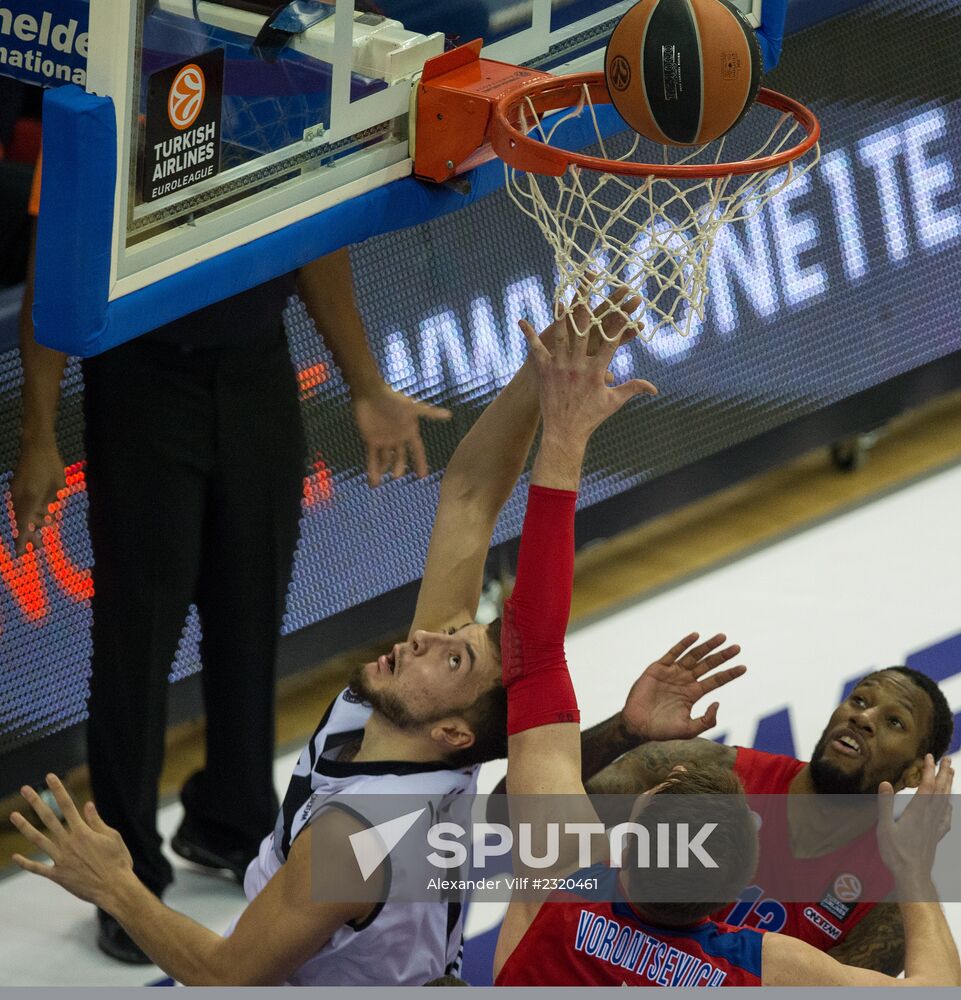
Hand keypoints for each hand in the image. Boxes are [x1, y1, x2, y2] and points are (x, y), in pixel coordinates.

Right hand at [9, 441, 65, 554]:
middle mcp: (20, 498)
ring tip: (48, 527)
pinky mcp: (18, 487)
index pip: (24, 525)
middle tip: (40, 547)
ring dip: (35, 522)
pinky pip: (23, 505)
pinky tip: (44, 515)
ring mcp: (16, 492)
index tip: (21, 554)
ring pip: (23, 514)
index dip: (22, 541)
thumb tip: (48, 515)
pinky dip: (33, 512)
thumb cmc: (51, 465)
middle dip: (30, 536)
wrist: (36, 446)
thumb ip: (51, 502)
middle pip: (23, 523)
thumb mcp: (57, 486)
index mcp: (29, 499)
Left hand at [10, 774, 134, 908]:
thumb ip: (97, 822)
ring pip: (38, 840)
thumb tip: (86, 805)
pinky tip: (15, 857)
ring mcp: (60, 859)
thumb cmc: (118, 861)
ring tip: (14, 816)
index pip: (68, 805)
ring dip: (25, 827)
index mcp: (83, 831)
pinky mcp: (57, 875)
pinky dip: (26, 863)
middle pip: (49, 818)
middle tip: (26, 789)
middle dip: (37, 802)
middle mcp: (68, 842)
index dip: (58, 789)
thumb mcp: (112, 837)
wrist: (114, 888)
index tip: (50, 777)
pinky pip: (38, 868)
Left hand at [351, 385, 450, 485]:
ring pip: (385, 459)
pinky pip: (372, 458)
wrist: (371, 393)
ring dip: (384, 469)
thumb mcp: (413, 407)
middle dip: (399, 466)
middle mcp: (397, 437)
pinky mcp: (370, 440)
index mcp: (409, 431)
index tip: (423, 476)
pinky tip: (373, 481)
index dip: (420, 462)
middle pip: (400, 456)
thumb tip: (450, 414)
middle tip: (397, 475)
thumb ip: (430, 413)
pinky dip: (373, 469)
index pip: (417, 450)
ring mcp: (384, 440)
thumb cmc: (393, 399)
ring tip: (382, 480)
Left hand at [521, 294, 656, 447]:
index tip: (625, 306)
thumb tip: (655, 388)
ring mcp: (560, 367)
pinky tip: (522, 321)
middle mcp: (578, 366)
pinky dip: (529, 335)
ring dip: (560, 315)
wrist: (565, 433)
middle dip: (589, 309)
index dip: (619, 323)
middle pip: (584, 331)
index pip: (611, 341)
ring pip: (560, 335)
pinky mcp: (545, 371)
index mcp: (597, 371)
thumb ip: (634, 389)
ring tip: (560, 297)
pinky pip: (535, 349)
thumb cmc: (591, 418)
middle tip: (590, 290)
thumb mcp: (614, 402)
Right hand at [619, 632, 746, 741]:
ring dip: (708, 646)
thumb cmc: (662, 730)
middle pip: (708, 665)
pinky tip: (695, 636)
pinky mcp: (659, 668)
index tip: (744, 667)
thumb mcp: (689, 729)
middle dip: (722, 656)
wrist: (638, 725)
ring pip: (694, 656)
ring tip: (722, 637)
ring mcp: (672, 673)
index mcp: (693, 694)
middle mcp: (685, 680)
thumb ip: (706, 720)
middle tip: (737, 648)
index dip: (729, 674)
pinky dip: (684, 644)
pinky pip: (673, 653)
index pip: (716, 680)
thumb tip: (718, 702)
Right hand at [878, 754, 953, 891]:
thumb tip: (886, 783)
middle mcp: (929, 817)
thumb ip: (885, 804)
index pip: (926, 786)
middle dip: (944, 773)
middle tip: (947, 759)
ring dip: (948, 785)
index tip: (929, 757)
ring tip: (950, 774)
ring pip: (945, 801)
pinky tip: (949, 805)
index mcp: (917, 812)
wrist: (912, 875)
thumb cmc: (896, 853)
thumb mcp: (885, 827)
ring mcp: (935, 826)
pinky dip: (949, 807)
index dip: (928, 770)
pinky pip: (946, 818)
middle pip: (940, 791)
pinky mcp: (936, 835)